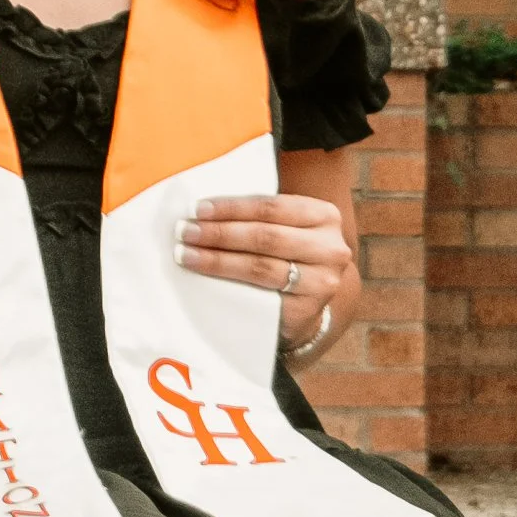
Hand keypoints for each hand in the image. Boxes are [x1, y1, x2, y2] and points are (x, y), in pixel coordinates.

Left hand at [175, 189, 350, 351]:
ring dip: (217, 259)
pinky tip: (205, 279)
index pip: (271, 206)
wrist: (308, 304)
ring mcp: (321, 281)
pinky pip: (261, 295)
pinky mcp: (306, 310)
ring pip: (260, 266)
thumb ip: (259, 217)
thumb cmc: (288, 256)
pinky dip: (229, 285)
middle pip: (265, 236)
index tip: (198, 209)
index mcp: (324, 216)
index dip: (232, 207)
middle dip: (219, 233)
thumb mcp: (286, 228)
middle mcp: (330, 247)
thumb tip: (203, 211)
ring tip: (187, 254)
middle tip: (185, 232)